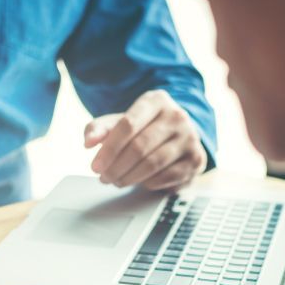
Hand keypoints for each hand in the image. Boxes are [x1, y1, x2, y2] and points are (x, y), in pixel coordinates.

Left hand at [85, 90, 207, 191]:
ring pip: (153, 164)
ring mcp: (190, 138)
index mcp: (156, 101)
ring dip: (129, 177)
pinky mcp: (196, 159)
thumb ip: (99, 129)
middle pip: (139, 147)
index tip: (95, 166)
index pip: (128, 125)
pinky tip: (139, 181)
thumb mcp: (119, 122)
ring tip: (117, 181)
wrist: (177, 135)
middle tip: (104, 177)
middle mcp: (177, 116)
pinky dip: (148, 183)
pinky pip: (166, 177)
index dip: (109, 149)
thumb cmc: (145, 128)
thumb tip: (88, 142)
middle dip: (116, 167)